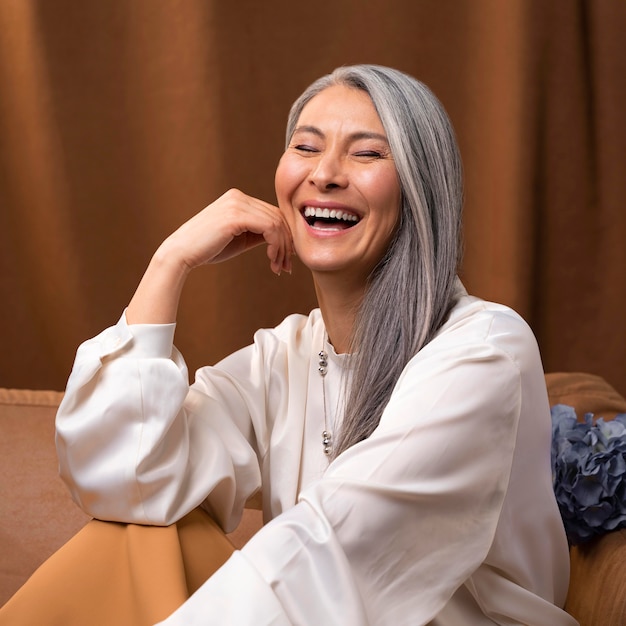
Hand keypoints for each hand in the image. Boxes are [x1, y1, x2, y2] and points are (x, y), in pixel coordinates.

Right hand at [160, 188, 292, 274]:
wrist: (181, 253)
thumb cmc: (207, 249)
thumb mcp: (239, 238)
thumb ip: (258, 233)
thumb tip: (281, 239)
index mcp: (238, 199)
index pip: (273, 213)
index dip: (285, 236)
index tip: (286, 258)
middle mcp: (238, 197)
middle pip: (278, 217)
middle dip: (286, 244)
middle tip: (286, 266)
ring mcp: (237, 204)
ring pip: (276, 224)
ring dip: (282, 248)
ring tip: (278, 266)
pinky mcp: (236, 216)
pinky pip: (269, 228)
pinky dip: (275, 245)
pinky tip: (271, 259)